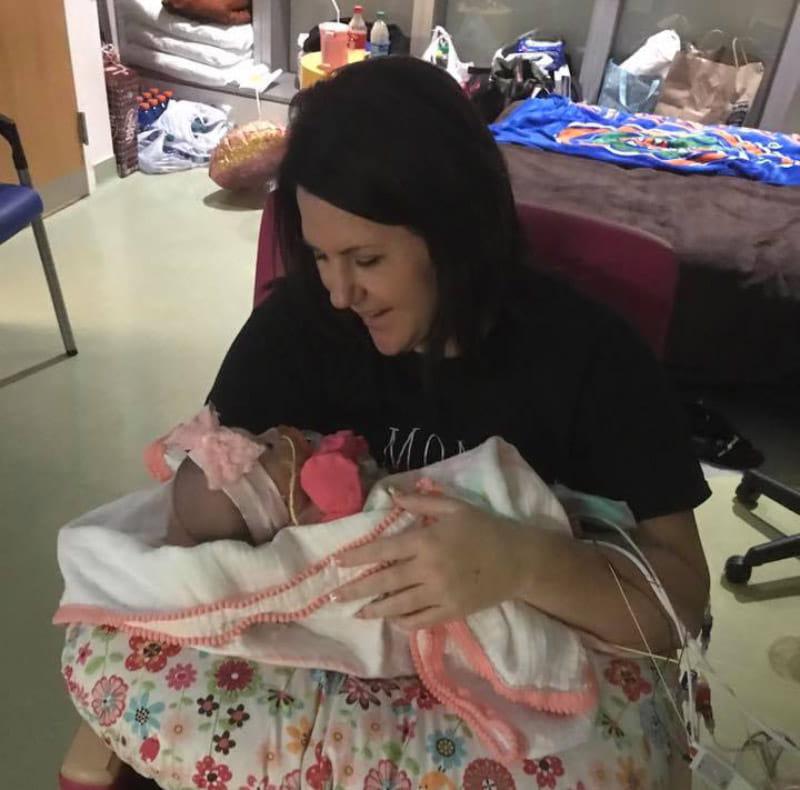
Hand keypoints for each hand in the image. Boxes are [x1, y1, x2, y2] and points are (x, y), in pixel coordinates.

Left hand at [332, 489, 525, 628]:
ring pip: (399, 605)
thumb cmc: (486, 528)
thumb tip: (390, 495)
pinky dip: (403, 622)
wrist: (520, 560)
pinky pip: (421, 620)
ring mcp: (440, 594)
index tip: (336, 564)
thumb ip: (421, 501)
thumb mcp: (455, 507)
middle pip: (385, 582)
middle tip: (334, 597)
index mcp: (427, 541)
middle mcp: (429, 569)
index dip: (358, 557)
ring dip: (375, 610)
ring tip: (356, 612)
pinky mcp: (452, 611)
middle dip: (356, 589)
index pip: (384, 551)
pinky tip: (391, 620)